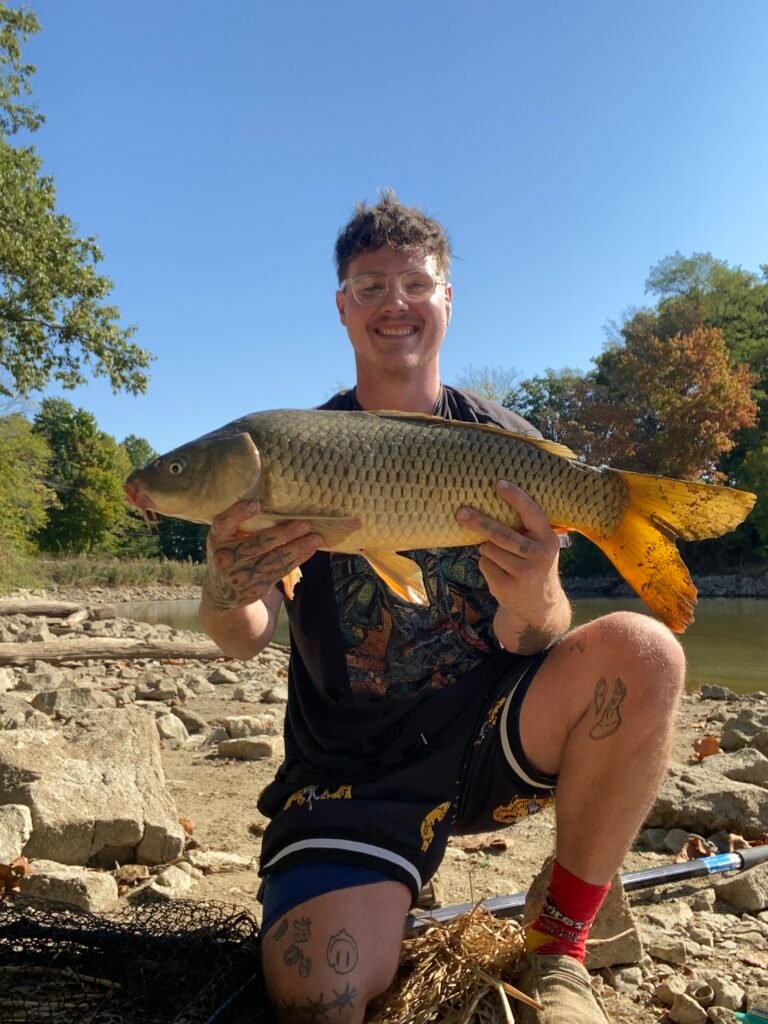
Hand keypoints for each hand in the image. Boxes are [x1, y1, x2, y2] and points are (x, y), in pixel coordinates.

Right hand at [202, 499, 321, 611]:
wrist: (222, 592)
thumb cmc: (230, 553)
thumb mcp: (226, 539)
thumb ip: (242, 526)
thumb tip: (277, 503)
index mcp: (217, 540)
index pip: (223, 524)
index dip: (238, 514)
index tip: (256, 504)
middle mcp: (226, 558)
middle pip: (258, 544)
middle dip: (284, 533)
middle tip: (305, 524)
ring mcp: (241, 575)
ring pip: (274, 559)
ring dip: (298, 548)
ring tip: (316, 538)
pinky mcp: (256, 587)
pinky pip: (281, 570)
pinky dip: (297, 559)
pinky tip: (309, 549)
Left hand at [456, 480, 570, 653]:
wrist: (539, 606)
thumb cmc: (534, 565)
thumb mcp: (540, 547)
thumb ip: (526, 530)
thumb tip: (490, 504)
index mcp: (549, 539)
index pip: (532, 513)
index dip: (515, 497)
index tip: (498, 483)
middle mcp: (539, 556)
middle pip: (500, 534)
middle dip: (479, 521)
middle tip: (461, 512)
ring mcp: (523, 573)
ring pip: (489, 548)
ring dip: (488, 549)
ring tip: (502, 558)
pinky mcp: (507, 587)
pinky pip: (484, 564)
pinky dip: (487, 564)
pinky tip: (501, 572)